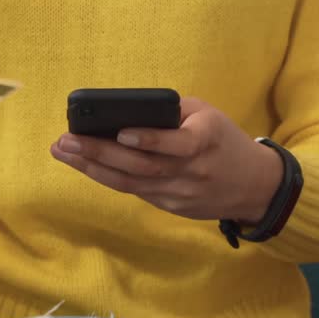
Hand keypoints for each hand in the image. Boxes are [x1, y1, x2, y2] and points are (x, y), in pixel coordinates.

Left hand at [50, 98, 283, 223]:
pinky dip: (107, 177)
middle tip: (66, 141)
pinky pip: (134, 190)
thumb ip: (172, 113)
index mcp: (206, 141)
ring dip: (93, 167)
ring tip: (64, 152)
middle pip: (141, 166)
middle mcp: (192, 170)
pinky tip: (84, 164)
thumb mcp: (208, 115)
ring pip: (131, 183)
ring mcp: (180, 193)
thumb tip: (124, 111)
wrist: (254, 186)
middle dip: (99, 153)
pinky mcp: (171, 206)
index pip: (177, 144)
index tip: (121, 133)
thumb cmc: (224, 141)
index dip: (149, 140)